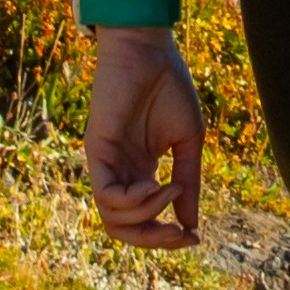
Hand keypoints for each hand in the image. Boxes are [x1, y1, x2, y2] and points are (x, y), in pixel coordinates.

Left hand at [85, 31, 205, 246]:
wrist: (149, 49)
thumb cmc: (169, 87)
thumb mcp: (188, 142)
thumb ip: (188, 183)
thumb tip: (191, 226)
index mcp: (140, 171)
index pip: (143, 220)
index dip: (166, 238)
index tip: (194, 238)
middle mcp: (119, 172)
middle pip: (124, 229)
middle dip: (154, 240)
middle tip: (181, 234)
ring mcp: (105, 163)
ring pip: (113, 219)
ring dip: (147, 215)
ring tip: (170, 189)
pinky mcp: (95, 150)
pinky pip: (106, 194)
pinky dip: (133, 200)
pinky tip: (155, 184)